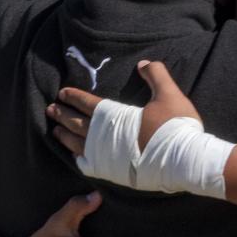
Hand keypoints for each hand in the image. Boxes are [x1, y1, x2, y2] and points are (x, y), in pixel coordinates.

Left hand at [48, 59, 201, 161]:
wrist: (186, 161)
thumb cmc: (177, 128)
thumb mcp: (169, 95)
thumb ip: (156, 76)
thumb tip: (144, 64)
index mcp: (116, 116)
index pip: (88, 104)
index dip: (74, 97)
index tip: (62, 93)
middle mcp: (106, 137)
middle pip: (77, 123)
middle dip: (63, 115)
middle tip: (51, 109)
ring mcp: (108, 157)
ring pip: (78, 144)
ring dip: (65, 135)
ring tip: (55, 131)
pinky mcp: (114, 173)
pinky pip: (88, 165)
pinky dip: (78, 158)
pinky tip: (74, 155)